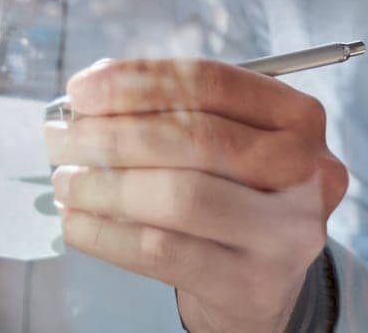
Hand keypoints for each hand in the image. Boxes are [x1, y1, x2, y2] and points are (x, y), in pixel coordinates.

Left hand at [45, 58, 347, 332]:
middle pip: (195, 138)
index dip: (136, 81)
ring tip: (65, 179)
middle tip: (61, 137)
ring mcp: (285, 234)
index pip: (211, 82)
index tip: (79, 90)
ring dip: (104, 183)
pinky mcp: (251, 286)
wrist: (261, 282)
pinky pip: (161, 252)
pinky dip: (106, 233)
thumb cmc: (229, 193)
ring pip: (180, 196)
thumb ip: (169, 109)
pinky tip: (76, 221)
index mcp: (298, 117)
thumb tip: (88, 95)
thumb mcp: (222, 142)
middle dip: (112, 134)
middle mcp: (306, 172)